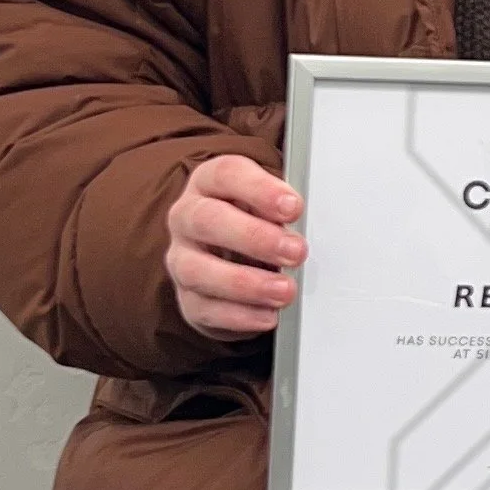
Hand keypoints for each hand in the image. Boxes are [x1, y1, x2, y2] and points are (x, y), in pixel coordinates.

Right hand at [165, 154, 304, 341]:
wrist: (230, 263)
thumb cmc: (254, 223)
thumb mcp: (269, 205)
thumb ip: (283, 210)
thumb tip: (307, 226)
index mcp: (209, 183)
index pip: (226, 175)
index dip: (260, 190)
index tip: (294, 207)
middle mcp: (187, 218)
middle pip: (207, 220)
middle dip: (255, 237)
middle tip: (296, 251)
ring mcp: (182, 259)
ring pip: (197, 269)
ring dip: (246, 282)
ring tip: (285, 290)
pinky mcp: (188, 299)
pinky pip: (204, 308)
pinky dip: (240, 315)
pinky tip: (268, 315)